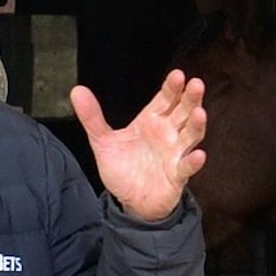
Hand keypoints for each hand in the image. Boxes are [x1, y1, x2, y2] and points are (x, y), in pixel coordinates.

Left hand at [71, 71, 207, 222]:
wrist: (130, 200)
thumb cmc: (123, 168)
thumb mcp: (103, 141)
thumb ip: (92, 117)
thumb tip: (76, 90)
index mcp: (152, 121)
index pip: (166, 99)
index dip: (172, 88)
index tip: (178, 75)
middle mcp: (168, 134)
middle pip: (184, 112)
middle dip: (191, 98)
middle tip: (196, 84)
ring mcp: (175, 154)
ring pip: (191, 135)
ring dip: (196, 124)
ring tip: (200, 112)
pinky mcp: (177, 175)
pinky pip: (187, 167)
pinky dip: (193, 162)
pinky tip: (198, 155)